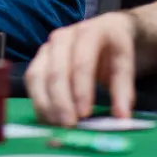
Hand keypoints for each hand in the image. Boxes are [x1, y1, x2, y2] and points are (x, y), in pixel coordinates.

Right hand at [26, 12, 137, 126]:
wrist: (106, 31)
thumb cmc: (114, 50)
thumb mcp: (125, 64)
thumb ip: (124, 90)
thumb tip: (122, 117)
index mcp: (90, 32)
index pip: (82, 62)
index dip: (81, 89)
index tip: (85, 114)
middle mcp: (64, 36)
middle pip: (56, 70)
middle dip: (60, 101)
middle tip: (69, 125)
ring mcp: (48, 46)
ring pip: (37, 75)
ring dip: (45, 103)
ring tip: (57, 125)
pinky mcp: (39, 58)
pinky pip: (31, 80)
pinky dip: (38, 101)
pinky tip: (48, 118)